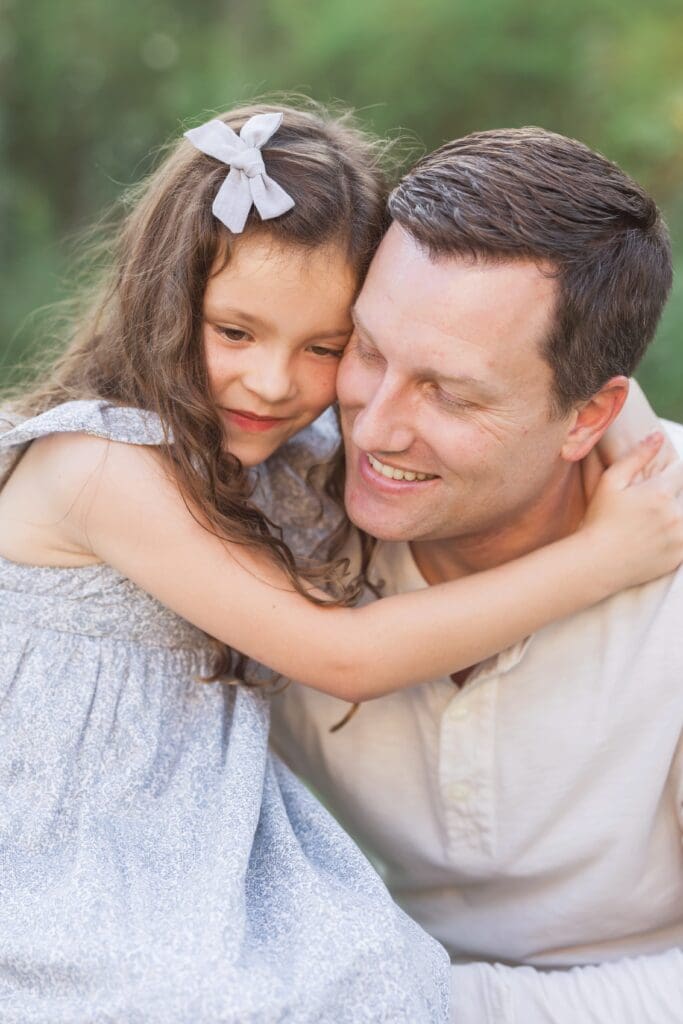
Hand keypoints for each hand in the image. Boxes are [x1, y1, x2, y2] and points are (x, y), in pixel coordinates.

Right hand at [582, 432, 682, 589]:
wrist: (597, 563)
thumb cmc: (599, 520)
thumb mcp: (611, 482)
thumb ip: (637, 456)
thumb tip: (658, 437)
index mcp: (660, 493)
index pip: (680, 471)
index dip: (670, 473)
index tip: (658, 481)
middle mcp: (676, 514)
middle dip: (670, 495)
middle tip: (648, 507)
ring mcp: (680, 537)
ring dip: (674, 514)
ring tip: (650, 521)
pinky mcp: (680, 556)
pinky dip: (675, 535)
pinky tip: (655, 538)